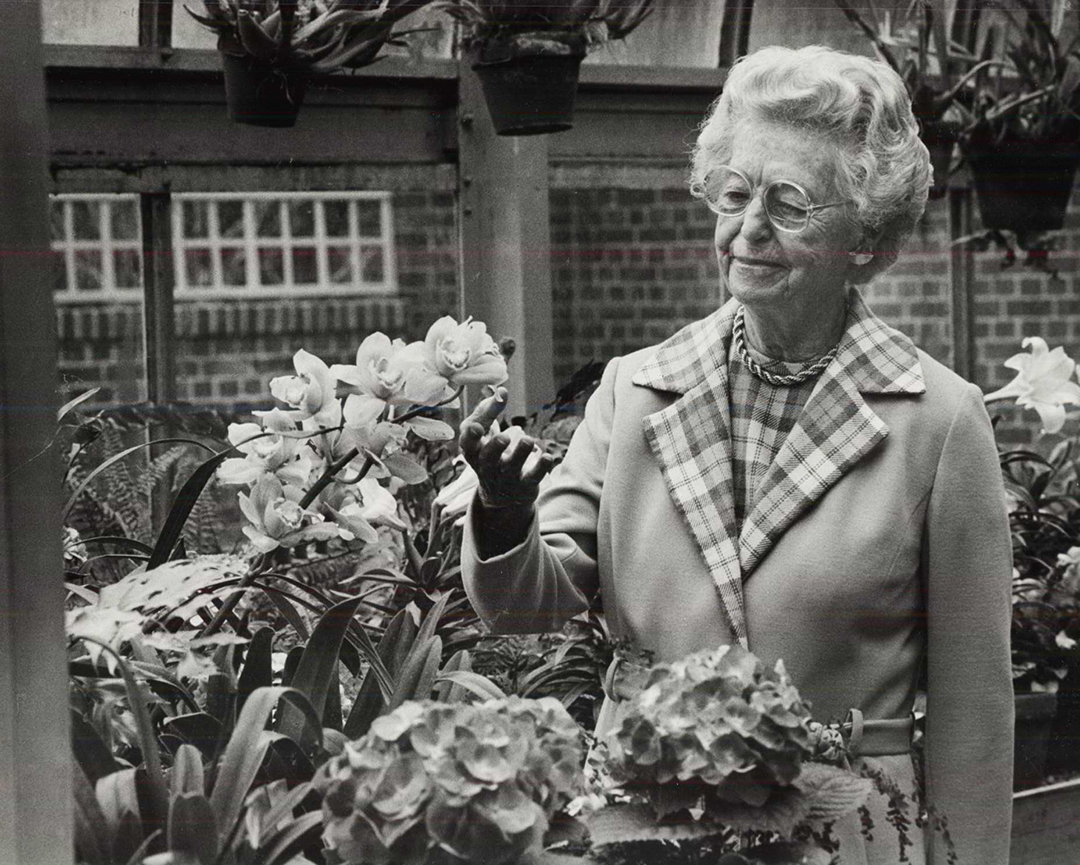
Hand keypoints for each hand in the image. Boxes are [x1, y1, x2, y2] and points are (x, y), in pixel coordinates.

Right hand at [458, 387, 555, 510]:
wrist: (502, 495)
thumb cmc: (491, 454)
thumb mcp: (483, 435)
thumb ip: (488, 410)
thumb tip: (501, 391)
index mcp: (474, 452)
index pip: (468, 443)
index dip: (471, 435)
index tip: (477, 426)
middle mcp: (487, 467)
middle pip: (488, 459)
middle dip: (495, 448)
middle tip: (504, 438)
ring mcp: (506, 478)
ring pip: (512, 467)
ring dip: (520, 453)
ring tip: (527, 440)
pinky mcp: (525, 485)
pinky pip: (533, 477)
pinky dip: (540, 467)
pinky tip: (547, 457)